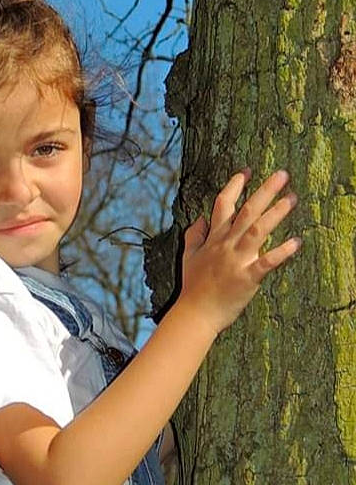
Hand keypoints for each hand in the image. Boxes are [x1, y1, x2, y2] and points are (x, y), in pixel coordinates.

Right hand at [178, 168, 300, 336]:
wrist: (195, 313)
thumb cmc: (193, 286)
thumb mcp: (188, 256)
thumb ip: (194, 235)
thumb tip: (201, 218)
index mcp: (214, 238)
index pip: (224, 205)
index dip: (235, 185)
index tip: (247, 171)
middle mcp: (226, 244)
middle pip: (247, 211)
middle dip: (265, 191)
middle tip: (282, 174)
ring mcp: (237, 260)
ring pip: (258, 230)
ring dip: (276, 213)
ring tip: (292, 198)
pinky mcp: (247, 278)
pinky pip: (267, 262)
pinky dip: (281, 252)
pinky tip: (296, 242)